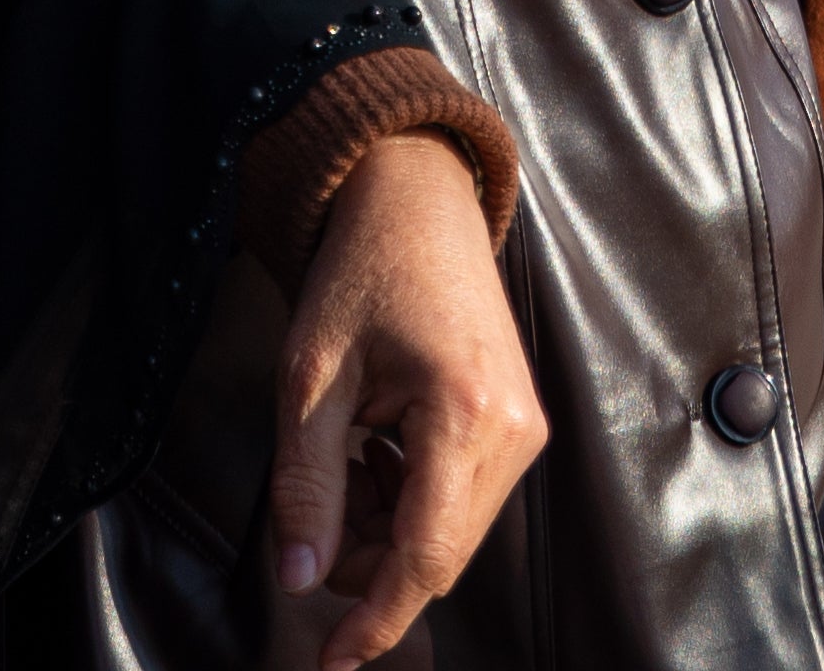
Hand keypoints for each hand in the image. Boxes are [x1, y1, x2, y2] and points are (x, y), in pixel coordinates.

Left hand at [269, 134, 544, 670]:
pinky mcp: (518, 423)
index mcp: (466, 414)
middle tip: (310, 519)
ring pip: (451, 534)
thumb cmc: (361, 270)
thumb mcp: (310, 377)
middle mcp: (514, 429)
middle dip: (368, 563)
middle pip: (439, 555)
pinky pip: (464, 499)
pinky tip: (376, 450)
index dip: (374, 616)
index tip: (328, 658)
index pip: (424, 557)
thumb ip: (306, 484)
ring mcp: (525, 427)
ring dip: (387, 529)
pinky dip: (410, 500)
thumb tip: (298, 579)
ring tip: (345, 458)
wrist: (417, 198)